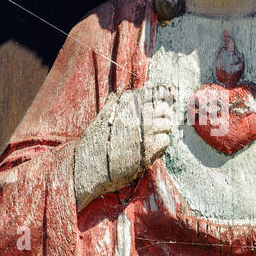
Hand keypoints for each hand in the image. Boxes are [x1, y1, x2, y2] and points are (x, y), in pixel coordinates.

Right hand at [74, 83, 174, 210]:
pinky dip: (160, 145)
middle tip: (158, 125)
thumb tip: (128, 90)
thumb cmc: (95, 141)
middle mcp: (137, 113)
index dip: (161, 98)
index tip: (160, 107)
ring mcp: (144, 130)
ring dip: (162, 131)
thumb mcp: (104, 115)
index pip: (154, 92)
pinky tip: (151, 148)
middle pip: (163, 107)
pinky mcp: (148, 148)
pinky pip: (165, 140)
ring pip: (166, 124)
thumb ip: (117, 101)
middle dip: (163, 115)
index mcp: (127, 102)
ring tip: (152, 138)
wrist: (89, 165)